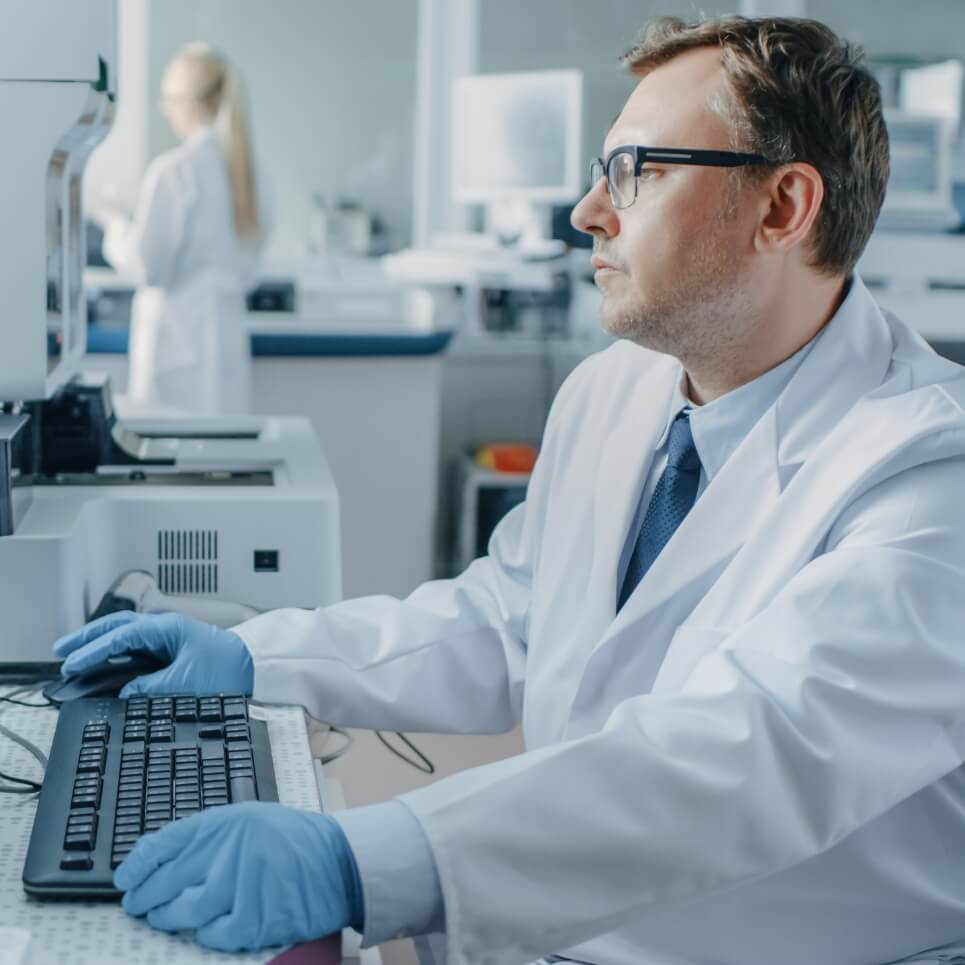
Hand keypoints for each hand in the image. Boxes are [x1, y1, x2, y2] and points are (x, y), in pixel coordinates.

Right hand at [52, 611, 253, 696]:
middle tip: (61, 650)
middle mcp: (164, 627)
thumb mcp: (185, 683)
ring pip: (124, 634)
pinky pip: (135, 644)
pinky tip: (102, 660)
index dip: (93, 650)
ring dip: (99, 642)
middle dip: (87, 637)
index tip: (72, 663)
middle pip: (117, 626)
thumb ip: (150, 688)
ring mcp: (166, 635)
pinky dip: (115, 650)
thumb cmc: (225, 670)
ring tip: (73, 654)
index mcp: (166, 628)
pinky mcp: (170, 647)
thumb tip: (125, 693)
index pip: (121, 635)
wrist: (252, 666)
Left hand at [114, 803, 363, 950]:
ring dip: (167, 918)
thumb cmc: (294, 842)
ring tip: (163, 917)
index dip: (137, 864)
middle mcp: (228, 852)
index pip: (163, 844)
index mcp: (226, 823)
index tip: (125, 877)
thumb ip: (209, 835)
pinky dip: (203, 934)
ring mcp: (240, 888)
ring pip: (181, 913)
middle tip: (137, 903)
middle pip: (165, 882)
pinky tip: (204, 927)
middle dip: (144, 896)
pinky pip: (211, 935)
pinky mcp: (253, 921)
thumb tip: (161, 855)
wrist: (340, 863)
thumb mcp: (250, 820)